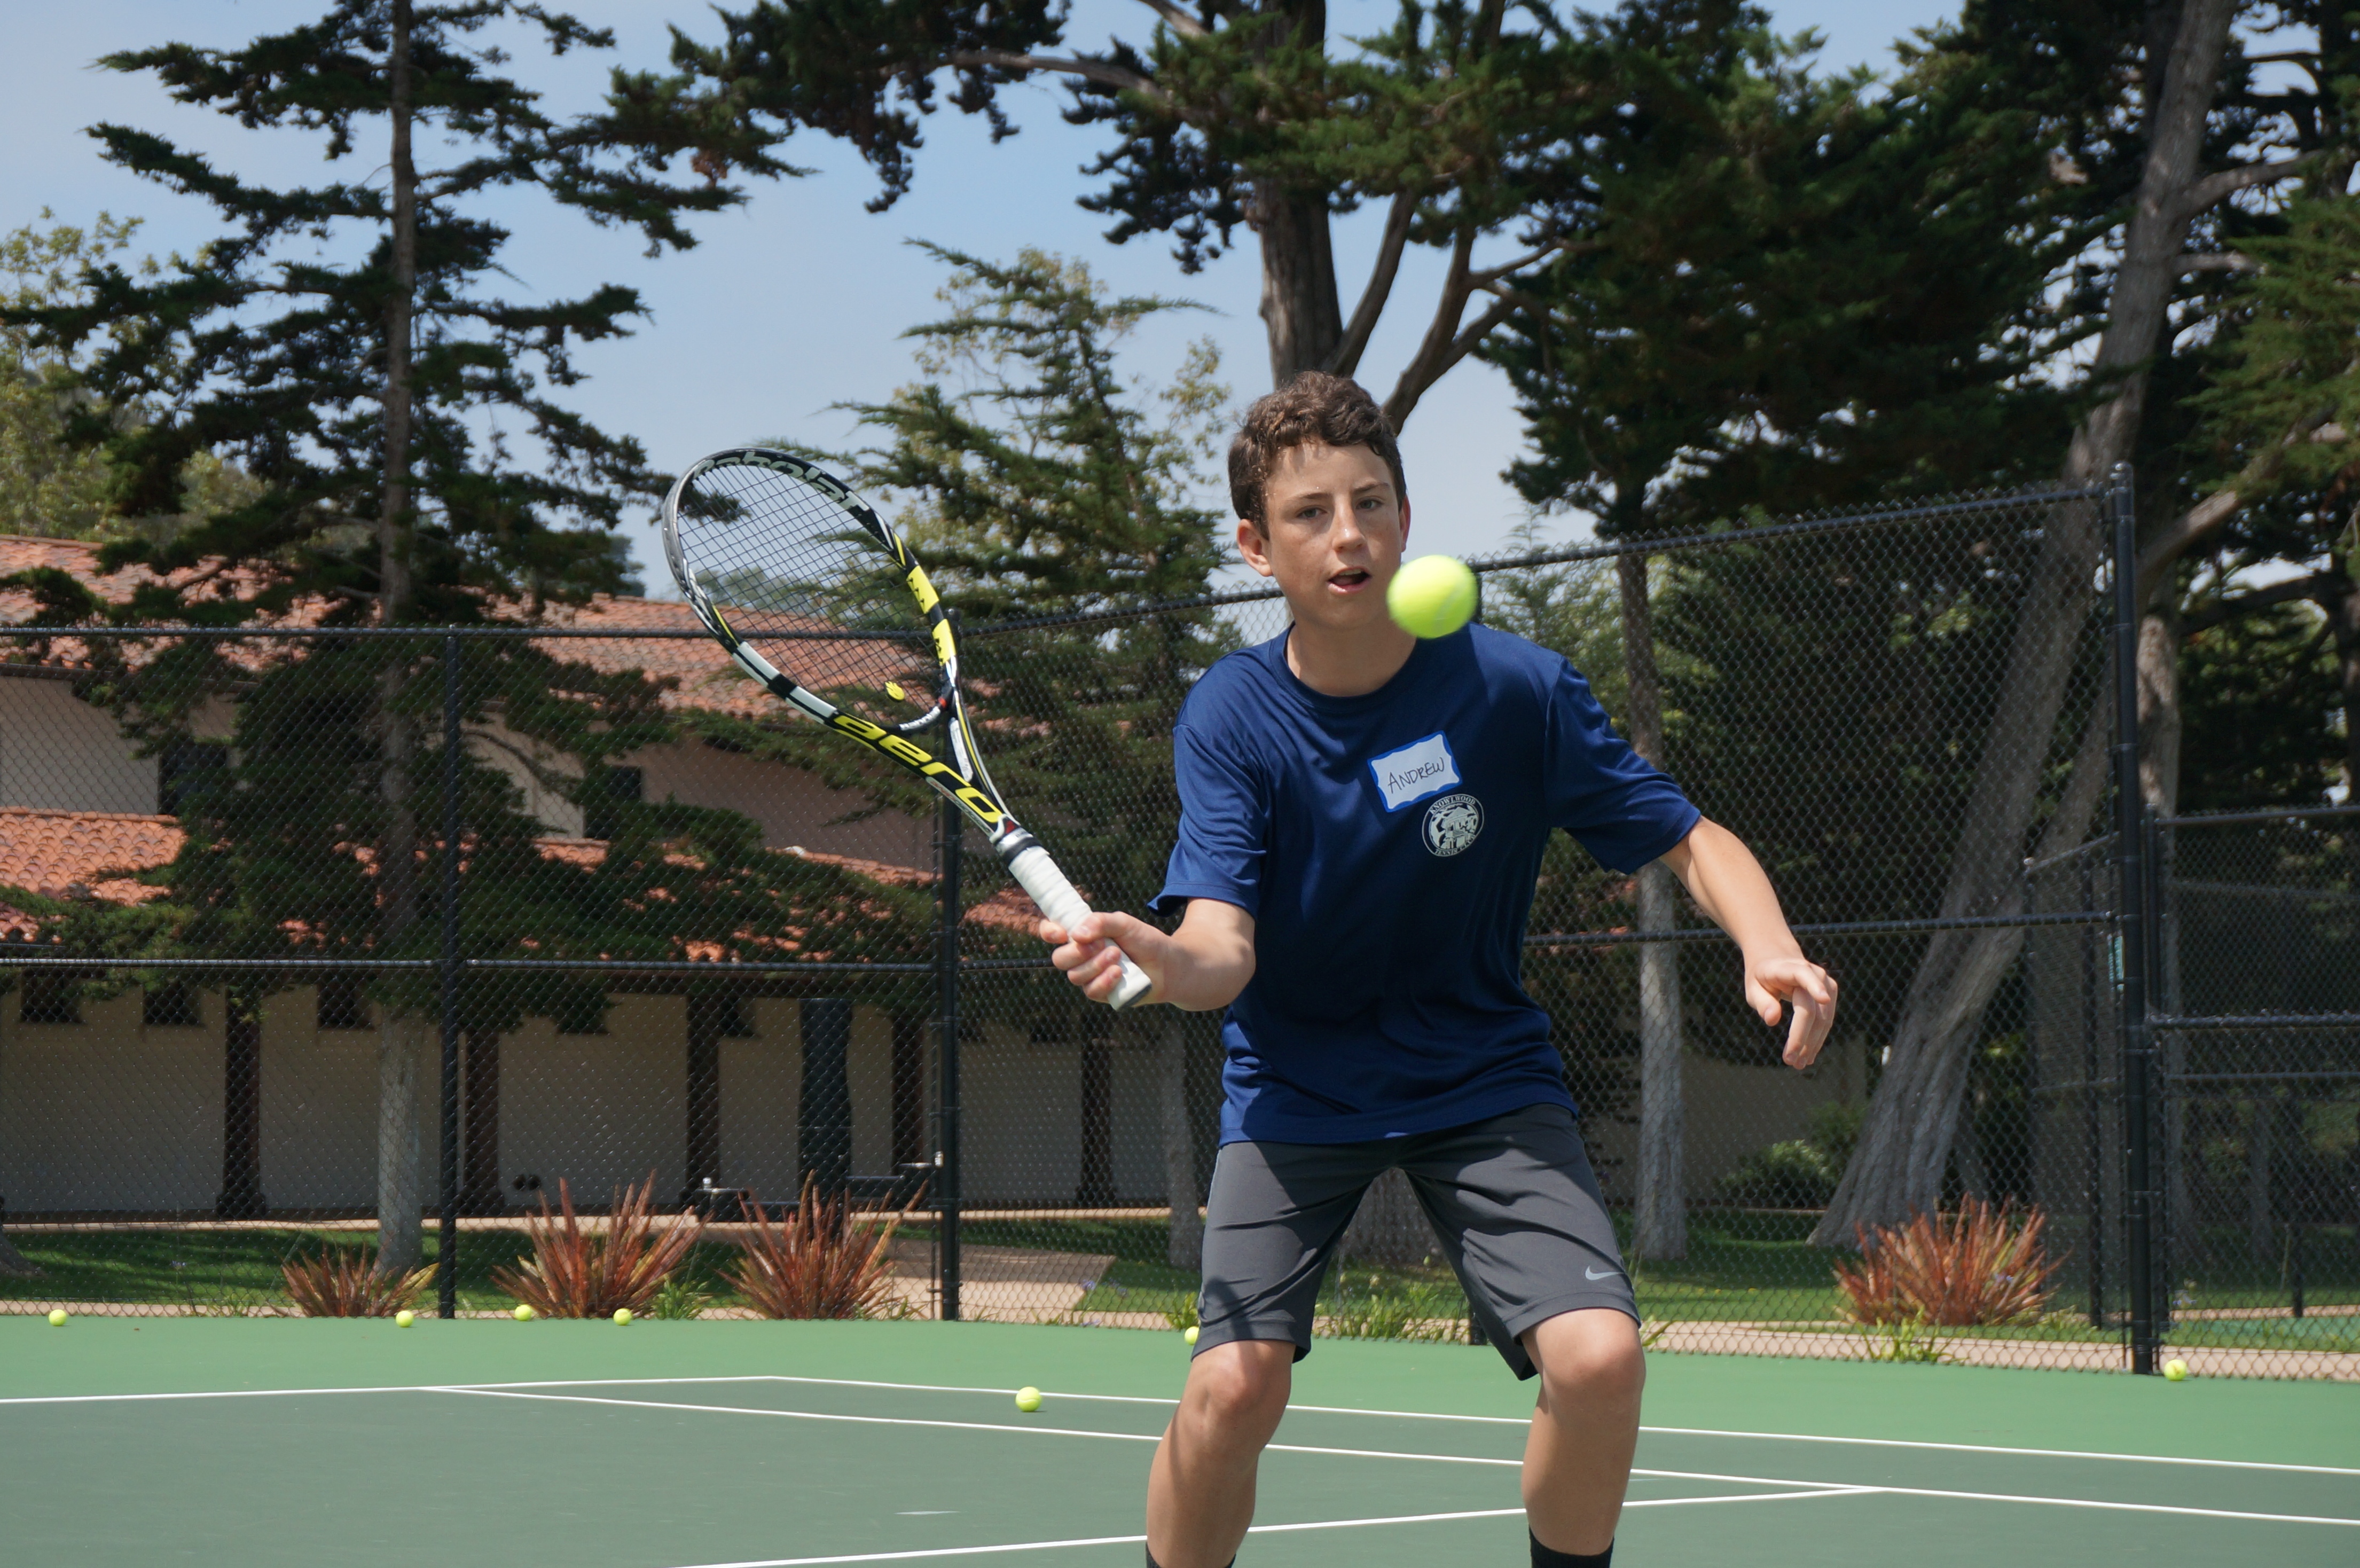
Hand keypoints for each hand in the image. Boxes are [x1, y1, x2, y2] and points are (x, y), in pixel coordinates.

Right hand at [1040, 909, 1161, 1006]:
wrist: (1168, 965)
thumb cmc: (1145, 940)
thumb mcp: (1124, 923)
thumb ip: (1101, 922)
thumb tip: (1076, 934)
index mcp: (1083, 936)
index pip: (1053, 933)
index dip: (1049, 932)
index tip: (1061, 933)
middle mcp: (1082, 957)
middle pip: (1060, 959)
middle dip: (1078, 952)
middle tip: (1102, 944)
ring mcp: (1090, 976)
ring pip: (1075, 976)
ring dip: (1096, 965)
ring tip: (1118, 956)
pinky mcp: (1101, 993)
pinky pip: (1090, 990)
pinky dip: (1104, 980)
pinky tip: (1119, 973)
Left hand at [1746, 955, 1836, 1068]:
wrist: (1777, 957)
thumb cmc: (1762, 976)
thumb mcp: (1753, 987)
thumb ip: (1762, 1003)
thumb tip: (1772, 1020)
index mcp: (1788, 968)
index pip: (1802, 975)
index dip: (1814, 985)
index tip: (1823, 998)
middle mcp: (1812, 972)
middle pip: (1811, 1009)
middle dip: (1802, 1037)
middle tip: (1790, 1061)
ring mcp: (1825, 981)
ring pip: (1823, 1018)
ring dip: (1812, 1043)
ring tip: (1798, 1063)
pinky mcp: (1831, 991)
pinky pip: (1826, 1019)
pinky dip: (1817, 1038)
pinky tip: (1809, 1054)